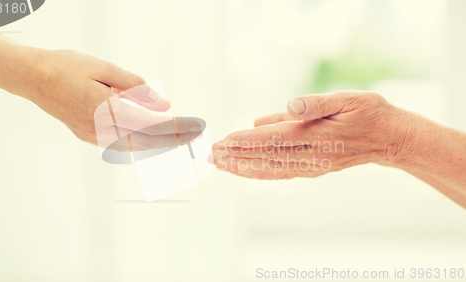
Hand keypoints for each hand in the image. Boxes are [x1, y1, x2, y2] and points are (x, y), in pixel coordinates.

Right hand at [12, 48, 201, 150]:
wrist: (32, 78)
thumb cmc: (67, 67)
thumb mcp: (104, 68)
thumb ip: (135, 87)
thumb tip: (163, 103)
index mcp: (106, 109)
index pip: (150, 124)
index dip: (175, 128)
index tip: (195, 127)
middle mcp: (100, 127)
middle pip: (145, 141)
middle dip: (173, 140)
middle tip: (195, 136)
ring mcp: (92, 135)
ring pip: (134, 146)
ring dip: (158, 144)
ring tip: (180, 138)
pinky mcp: (87, 135)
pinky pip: (120, 143)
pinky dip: (140, 142)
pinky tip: (152, 137)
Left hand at [210, 91, 412, 178]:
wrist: (390, 139)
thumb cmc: (369, 113)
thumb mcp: (349, 99)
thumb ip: (317, 103)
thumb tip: (289, 106)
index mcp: (319, 135)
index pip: (275, 139)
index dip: (248, 140)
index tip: (225, 140)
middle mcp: (313, 155)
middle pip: (268, 158)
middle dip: (237, 156)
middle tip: (212, 155)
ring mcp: (312, 166)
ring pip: (271, 169)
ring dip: (243, 167)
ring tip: (220, 164)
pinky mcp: (313, 169)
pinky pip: (281, 173)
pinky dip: (260, 172)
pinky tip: (244, 170)